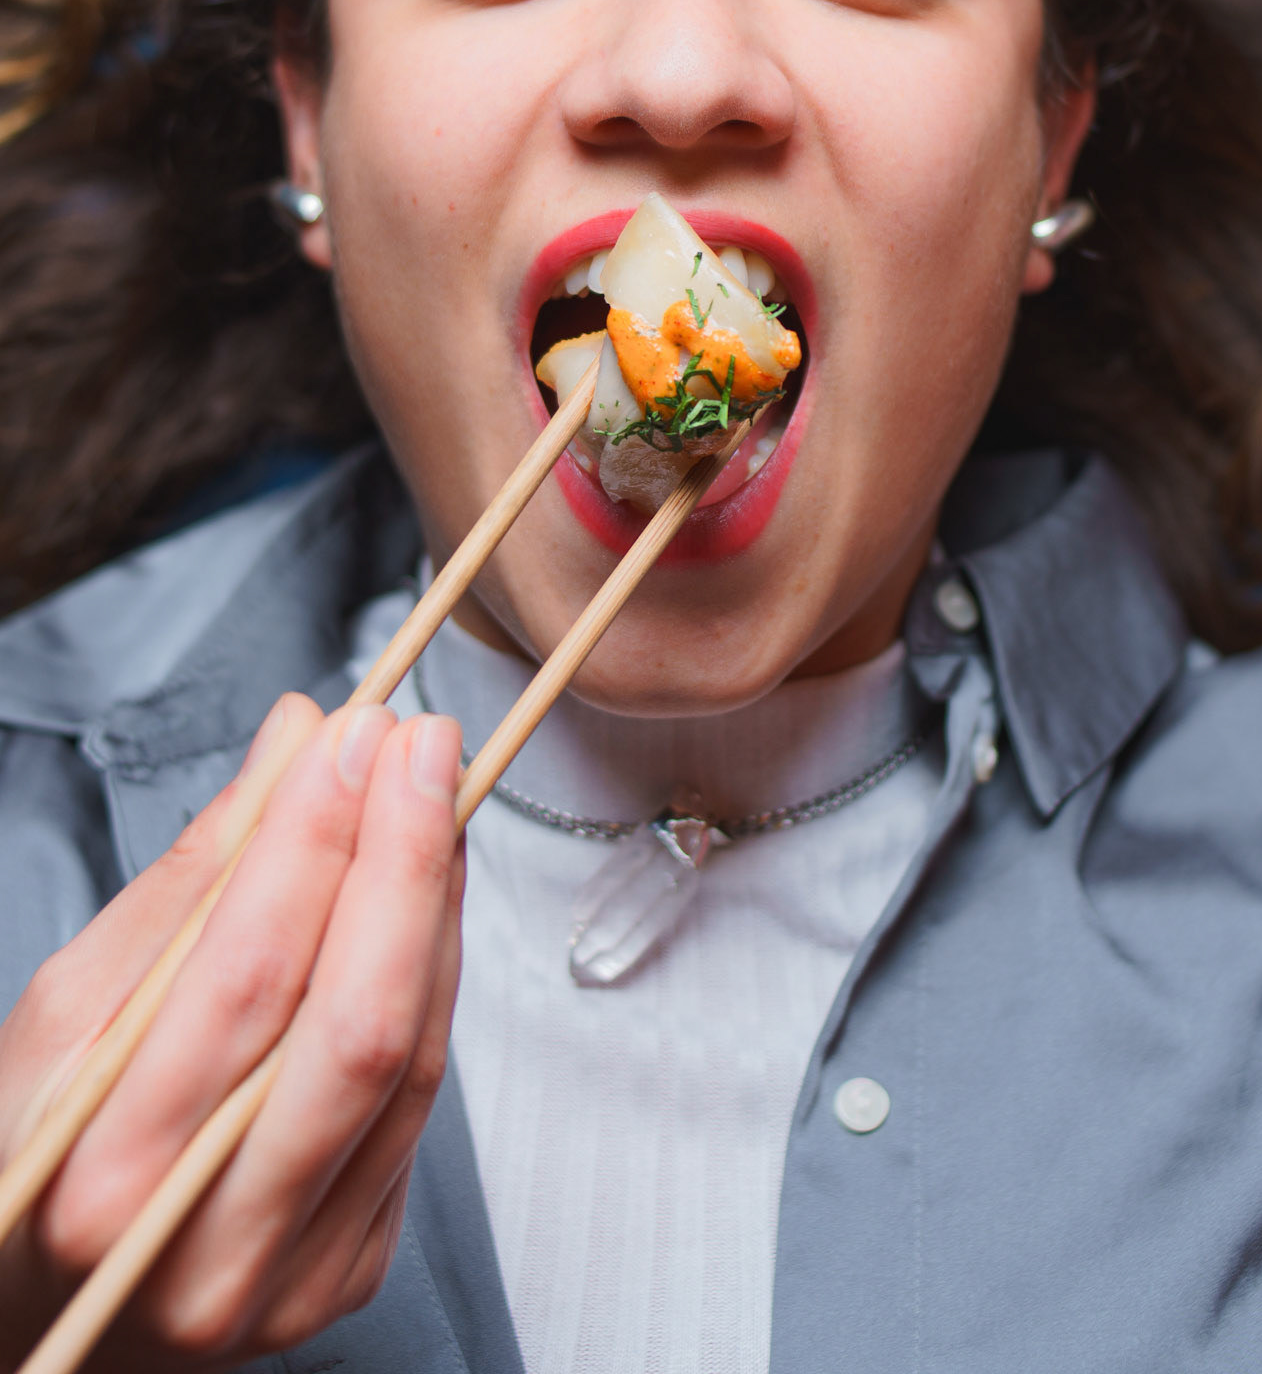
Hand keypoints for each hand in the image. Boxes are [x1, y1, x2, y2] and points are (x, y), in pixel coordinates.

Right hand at [0, 692, 464, 1370]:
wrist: (41, 1317)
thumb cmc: (35, 1149)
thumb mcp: (67, 1008)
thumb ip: (192, 876)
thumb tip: (296, 740)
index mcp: (103, 1175)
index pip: (245, 972)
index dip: (314, 836)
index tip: (353, 731)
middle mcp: (205, 1249)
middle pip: (355, 1023)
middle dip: (403, 859)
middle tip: (423, 746)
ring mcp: (290, 1279)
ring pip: (410, 1062)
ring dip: (436, 910)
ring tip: (434, 799)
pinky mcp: (349, 1274)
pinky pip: (419, 1106)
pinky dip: (435, 983)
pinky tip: (428, 899)